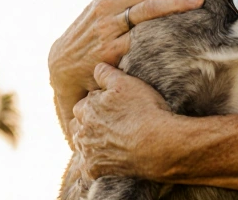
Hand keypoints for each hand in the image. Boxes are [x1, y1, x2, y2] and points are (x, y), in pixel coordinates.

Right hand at [49, 0, 202, 108]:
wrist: (64, 63)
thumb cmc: (91, 32)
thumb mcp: (103, 6)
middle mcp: (108, 5)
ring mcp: (109, 27)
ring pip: (148, 8)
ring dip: (176, 2)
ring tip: (197, 0)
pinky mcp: (111, 49)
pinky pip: (141, 36)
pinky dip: (162, 29)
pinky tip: (180, 28)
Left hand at [72, 63, 180, 180]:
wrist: (157, 144)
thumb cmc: (144, 110)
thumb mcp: (126, 83)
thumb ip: (106, 74)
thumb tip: (96, 68)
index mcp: (86, 109)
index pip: (84, 104)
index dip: (98, 104)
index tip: (112, 107)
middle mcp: (81, 131)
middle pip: (79, 125)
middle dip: (90, 123)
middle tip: (110, 123)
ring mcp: (87, 152)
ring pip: (83, 145)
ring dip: (92, 141)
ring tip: (112, 139)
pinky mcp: (94, 170)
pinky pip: (89, 166)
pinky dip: (97, 162)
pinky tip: (111, 157)